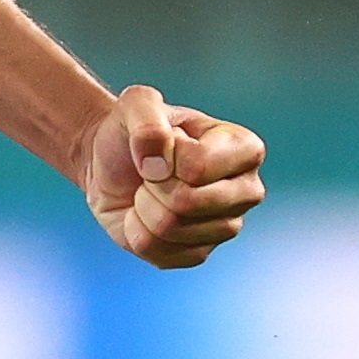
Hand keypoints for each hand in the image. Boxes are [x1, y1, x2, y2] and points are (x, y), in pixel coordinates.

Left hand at [77, 86, 267, 269]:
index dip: (164, 157)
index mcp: (245, 148)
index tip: (162, 146)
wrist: (110, 164)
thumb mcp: (135, 104)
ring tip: (149, 190)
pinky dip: (137, 231)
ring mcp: (227, 226)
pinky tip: (146, 214)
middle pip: (187, 202)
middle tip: (152, 172)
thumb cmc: (132, 131)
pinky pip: (158, 252)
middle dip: (153, 185)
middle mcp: (247, 190)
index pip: (199, 167)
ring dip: (144, 207)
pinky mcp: (200, 254)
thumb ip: (146, 118)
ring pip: (171, 228)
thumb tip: (158, 163)